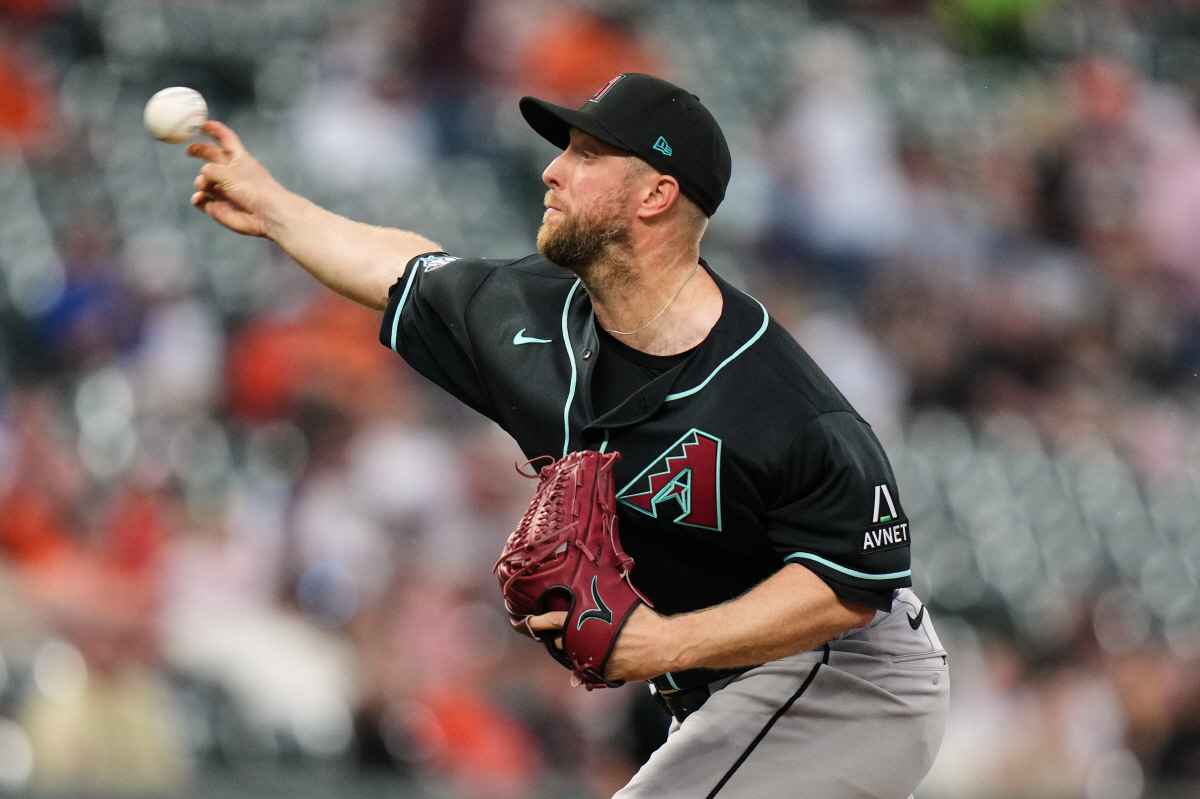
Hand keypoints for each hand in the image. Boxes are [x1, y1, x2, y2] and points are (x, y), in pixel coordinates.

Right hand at [188, 121, 287, 238]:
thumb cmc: (253, 188)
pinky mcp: (219, 206)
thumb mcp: (228, 171)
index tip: (201, 124)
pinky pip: (202, 200)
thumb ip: (210, 169)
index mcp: (238, 158)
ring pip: (203, 181)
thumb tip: (203, 178)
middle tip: (189, 150)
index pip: (225, 139)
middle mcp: (231, 173)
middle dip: (200, 152)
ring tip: (207, 187)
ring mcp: (224, 190)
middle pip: (212, 157)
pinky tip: (201, 198)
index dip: (214, 130)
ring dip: (201, 182)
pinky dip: (198, 198)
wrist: (266, 215)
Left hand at [526, 604, 671, 682]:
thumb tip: (598, 583)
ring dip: (578, 650)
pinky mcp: (604, 674)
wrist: (664, 644)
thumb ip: (603, 596)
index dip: (539, 622)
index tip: (530, 622)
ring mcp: (594, 660)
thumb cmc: (644, 620)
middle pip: (562, 641)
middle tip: (567, 632)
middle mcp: (587, 642)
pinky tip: (608, 654)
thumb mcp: (620, 601)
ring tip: (592, 642)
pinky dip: (596, 662)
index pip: (554, 621)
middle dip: (562, 638)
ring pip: (576, 656)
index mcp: (588, 620)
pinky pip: (592, 669)